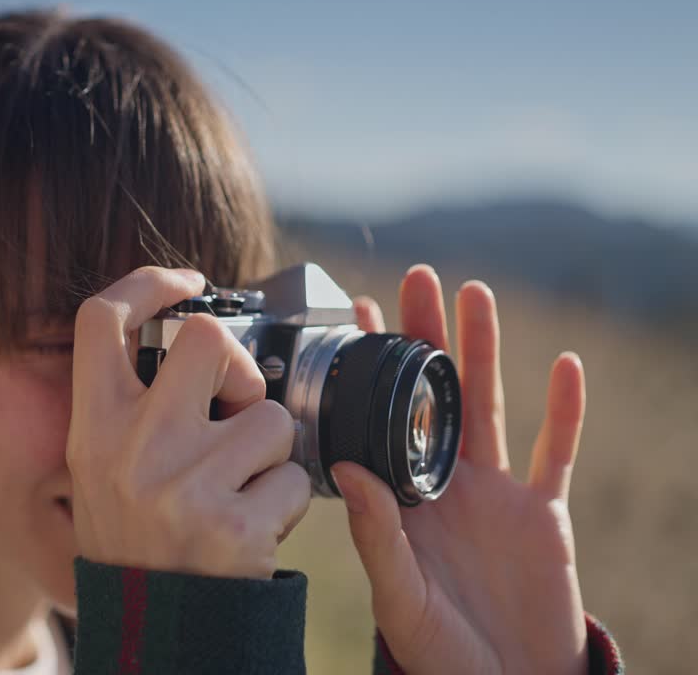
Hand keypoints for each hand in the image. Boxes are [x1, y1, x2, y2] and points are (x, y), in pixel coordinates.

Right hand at [66, 266, 309, 577]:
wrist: (154, 631)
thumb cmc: (135, 540)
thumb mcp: (103, 469)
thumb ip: (132, 407)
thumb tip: (195, 340)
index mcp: (93, 427)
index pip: (99, 319)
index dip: (146, 282)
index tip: (187, 284)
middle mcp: (131, 448)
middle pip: (208, 341)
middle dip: (241, 370)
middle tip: (237, 407)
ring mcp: (183, 487)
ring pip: (271, 415)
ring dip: (271, 452)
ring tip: (241, 491)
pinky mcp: (234, 527)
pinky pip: (295, 478)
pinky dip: (288, 501)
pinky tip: (254, 528)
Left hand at [332, 265, 588, 674]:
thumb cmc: (438, 653)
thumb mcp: (399, 596)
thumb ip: (377, 533)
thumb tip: (350, 464)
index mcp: (401, 499)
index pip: (379, 416)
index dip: (370, 367)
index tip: (354, 311)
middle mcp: (444, 484)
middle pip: (435, 394)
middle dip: (427, 336)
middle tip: (418, 277)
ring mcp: (496, 494)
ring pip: (490, 406)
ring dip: (485, 351)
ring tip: (476, 294)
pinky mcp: (543, 513)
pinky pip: (556, 451)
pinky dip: (565, 410)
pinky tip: (564, 364)